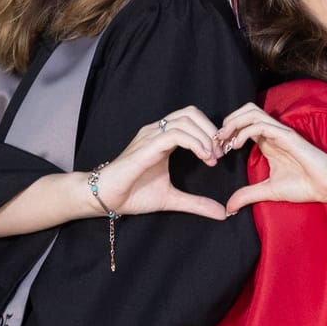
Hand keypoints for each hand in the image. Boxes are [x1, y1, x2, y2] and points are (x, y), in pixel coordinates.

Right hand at [93, 106, 226, 223]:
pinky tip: (202, 156)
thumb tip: (221, 213)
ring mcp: (149, 137)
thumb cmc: (132, 194)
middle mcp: (156, 132)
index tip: (220, 154)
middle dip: (211, 130)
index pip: (191, 119)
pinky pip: (174, 134)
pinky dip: (194, 142)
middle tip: (219, 154)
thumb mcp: (172, 199)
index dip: (210, 132)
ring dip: (205, 137)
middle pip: (190, 112)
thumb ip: (196, 203)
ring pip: (184, 120)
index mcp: (162, 138)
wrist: (105, 198)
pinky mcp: (145, 147)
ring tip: (212, 158)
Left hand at [219, 104, 326, 218]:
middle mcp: (273, 133)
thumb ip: (248, 195)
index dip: (228, 132)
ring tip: (223, 139)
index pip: (244, 124)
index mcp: (268, 142)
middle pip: (246, 111)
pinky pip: (261, 125)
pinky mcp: (287, 136)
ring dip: (233, 123)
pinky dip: (244, 131)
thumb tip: (229, 207)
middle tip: (216, 140)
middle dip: (228, 121)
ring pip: (251, 112)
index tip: (217, 149)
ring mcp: (280, 132)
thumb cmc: (304, 186)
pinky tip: (236, 145)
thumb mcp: (268, 192)